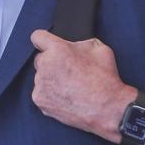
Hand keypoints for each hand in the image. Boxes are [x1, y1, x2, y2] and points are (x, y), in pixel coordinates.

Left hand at [30, 30, 136, 144]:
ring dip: (51, 80)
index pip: (37, 36)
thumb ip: (80, 43)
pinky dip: (50, 95)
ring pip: (41, 77)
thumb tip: (74, 46)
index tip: (46, 45)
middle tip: (68, 71)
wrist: (107, 108)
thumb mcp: (99, 49)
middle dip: (51, 62)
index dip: (43, 40)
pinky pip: (41, 93)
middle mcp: (45, 65)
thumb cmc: (105, 79)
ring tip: (70, 87)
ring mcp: (40, 84)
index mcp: (57, 49)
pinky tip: (66, 97)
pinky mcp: (39, 100)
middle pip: (40, 59)